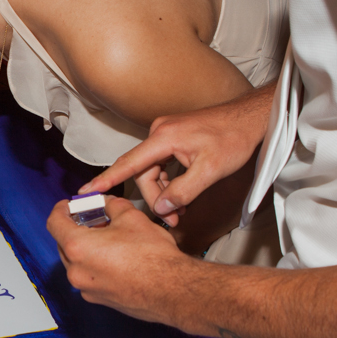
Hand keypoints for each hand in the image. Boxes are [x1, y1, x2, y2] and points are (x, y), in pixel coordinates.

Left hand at [47, 195, 185, 321]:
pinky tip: (114, 257)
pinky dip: (95, 265)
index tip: (67, 206)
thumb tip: (109, 204)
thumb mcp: (131, 217)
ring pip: (76, 263)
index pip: (54, 223)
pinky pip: (90, 278)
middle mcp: (77, 271)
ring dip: (86, 248)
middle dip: (75, 229)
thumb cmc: (153, 258)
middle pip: (63, 244)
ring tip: (107, 237)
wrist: (172, 290)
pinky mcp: (100, 300)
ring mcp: (87, 289)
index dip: (60, 210)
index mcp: (78, 247)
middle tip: (92, 218)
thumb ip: (113, 206)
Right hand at [79, 85, 275, 224]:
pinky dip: (170, 181)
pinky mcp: (174, 137)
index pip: (128, 163)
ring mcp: (166, 133)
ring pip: (153, 170)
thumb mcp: (210, 171)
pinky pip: (162, 164)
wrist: (251, 118)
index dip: (106, 180)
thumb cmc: (234, 138)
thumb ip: (182, 191)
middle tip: (174, 219)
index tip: (85, 192)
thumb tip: (161, 209)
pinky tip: (184, 192)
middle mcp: (159, 132)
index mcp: (163, 137)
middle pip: (143, 173)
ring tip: (183, 209)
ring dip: (164, 191)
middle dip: (155, 198)